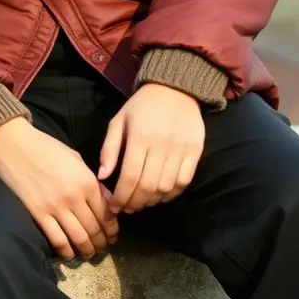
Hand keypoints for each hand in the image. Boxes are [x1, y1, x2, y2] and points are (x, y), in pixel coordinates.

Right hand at [0, 117, 118, 259]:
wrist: (12, 143)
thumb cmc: (44, 147)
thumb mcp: (75, 158)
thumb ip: (92, 180)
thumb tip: (106, 201)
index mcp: (86, 181)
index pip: (107, 214)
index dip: (112, 229)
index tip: (112, 236)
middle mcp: (74, 197)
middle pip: (95, 229)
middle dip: (102, 242)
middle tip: (102, 247)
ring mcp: (55, 207)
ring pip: (79, 238)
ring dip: (87, 250)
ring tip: (88, 253)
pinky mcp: (38, 213)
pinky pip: (57, 240)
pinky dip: (66, 251)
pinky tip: (69, 253)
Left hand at [98, 82, 204, 214]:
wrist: (174, 89)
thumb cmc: (141, 107)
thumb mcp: (118, 121)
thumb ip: (109, 149)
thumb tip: (102, 177)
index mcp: (139, 137)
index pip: (130, 176)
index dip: (121, 196)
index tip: (114, 207)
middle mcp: (161, 146)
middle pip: (148, 186)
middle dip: (135, 203)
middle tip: (126, 209)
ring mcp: (181, 150)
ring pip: (166, 187)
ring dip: (152, 201)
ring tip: (141, 203)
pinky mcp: (196, 152)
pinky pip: (184, 182)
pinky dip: (172, 194)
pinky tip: (160, 196)